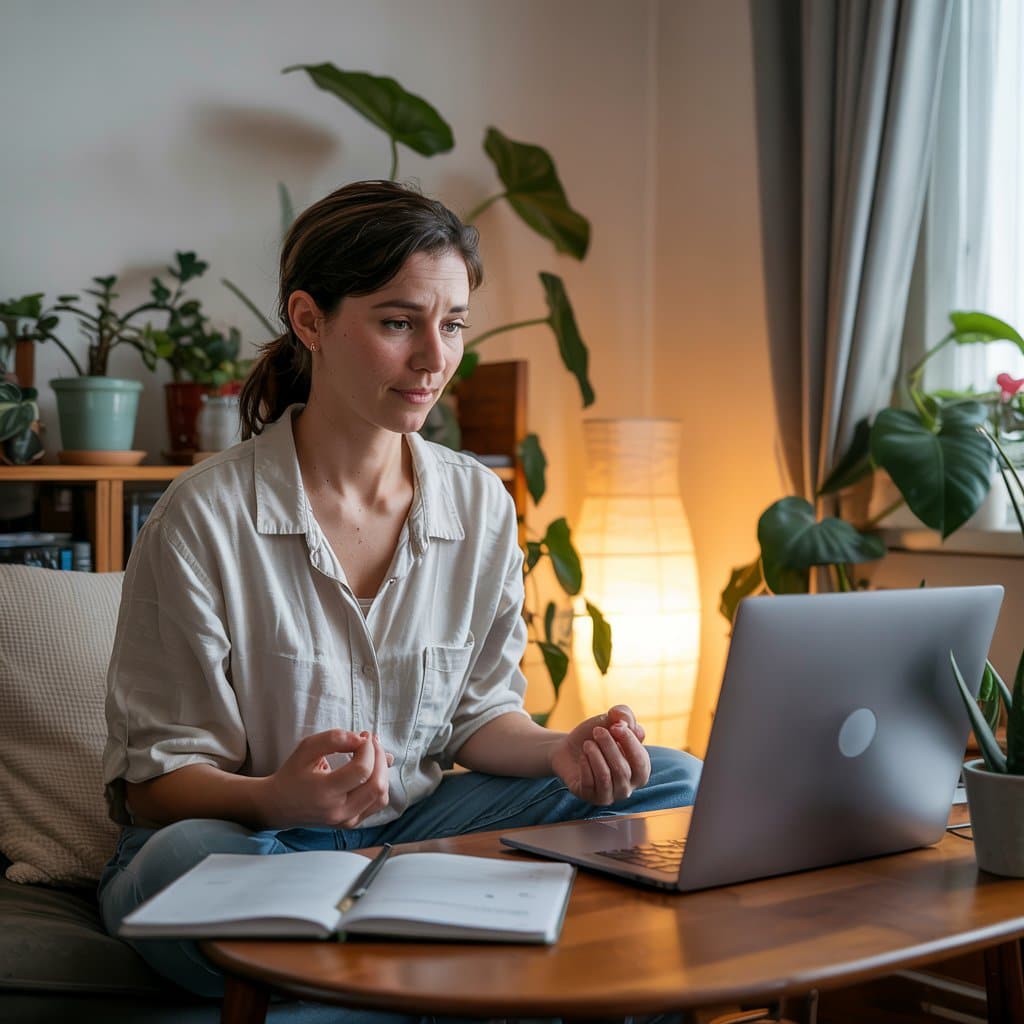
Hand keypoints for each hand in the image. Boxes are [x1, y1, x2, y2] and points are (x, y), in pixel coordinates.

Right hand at [263, 729, 393, 827]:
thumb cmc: (292, 774)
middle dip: (380, 757)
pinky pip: (376, 804)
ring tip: (373, 753)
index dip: (369, 749)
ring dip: (383, 771)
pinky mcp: (351, 823)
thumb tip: (362, 739)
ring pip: (381, 796)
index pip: (362, 771)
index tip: (364, 736)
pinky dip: (379, 784)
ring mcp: (346, 821)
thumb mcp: (307, 748)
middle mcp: (338, 811)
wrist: (279, 806)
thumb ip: (334, 739)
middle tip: (371, 741)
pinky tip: (371, 769)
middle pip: (377, 785)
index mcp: (324, 792)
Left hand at [549, 705, 649, 804]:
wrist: (569, 748)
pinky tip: (582, 756)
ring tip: (587, 743)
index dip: (629, 742)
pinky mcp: (590, 797)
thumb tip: (625, 722)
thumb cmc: (595, 736)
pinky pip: (589, 783)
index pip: (641, 761)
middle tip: (597, 731)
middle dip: (609, 746)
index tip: (615, 726)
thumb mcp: (609, 719)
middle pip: (622, 770)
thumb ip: (623, 714)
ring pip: (605, 777)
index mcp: (639, 769)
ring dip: (595, 755)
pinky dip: (585, 765)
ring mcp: (609, 795)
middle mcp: (627, 786)